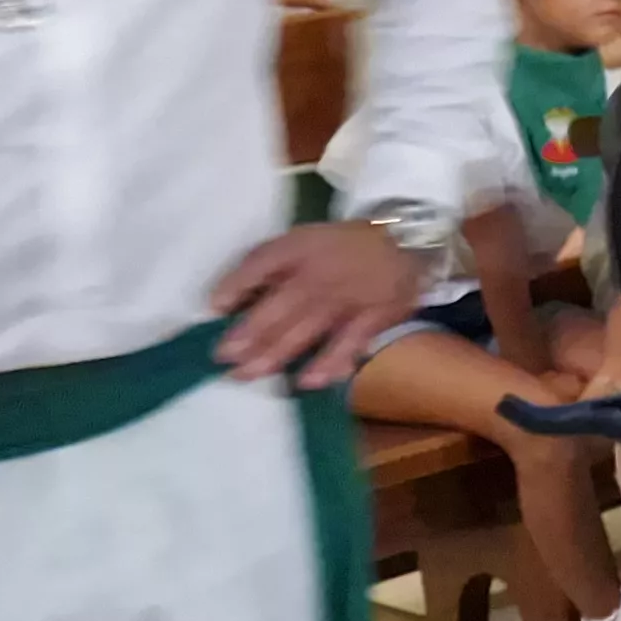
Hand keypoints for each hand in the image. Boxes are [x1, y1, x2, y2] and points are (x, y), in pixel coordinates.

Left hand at [211, 221, 425, 387]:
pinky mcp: (374, 315)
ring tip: (249, 373)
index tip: (213, 309)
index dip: (235, 285)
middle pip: (278, 306)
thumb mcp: (302, 239)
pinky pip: (349, 342)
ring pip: (306, 328)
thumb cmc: (342, 245)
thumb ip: (268, 265)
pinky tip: (309, 382)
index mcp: (300, 248)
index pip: (262, 262)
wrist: (407, 238)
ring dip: (275, 353)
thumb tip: (226, 301)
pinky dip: (329, 362)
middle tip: (223, 359)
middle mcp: (320, 273)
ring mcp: (347, 297)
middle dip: (248, 334)